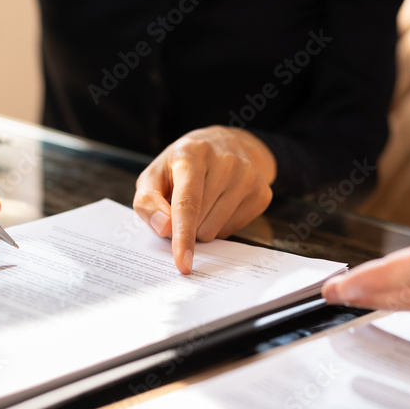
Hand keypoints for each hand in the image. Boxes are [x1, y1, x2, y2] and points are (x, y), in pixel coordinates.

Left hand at [134, 126, 275, 273]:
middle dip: (185, 225)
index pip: (188, 203)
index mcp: (192, 153)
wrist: (225, 145)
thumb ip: (147, 202)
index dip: (183, 236)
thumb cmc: (181, 166)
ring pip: (215, 231)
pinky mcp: (262, 193)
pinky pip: (231, 232)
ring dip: (201, 226)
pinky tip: (220, 204)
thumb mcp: (154, 176)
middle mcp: (225, 162)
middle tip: (184, 202)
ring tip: (204, 201)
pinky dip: (219, 226)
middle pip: (199, 223)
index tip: (183, 263)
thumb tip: (164, 228)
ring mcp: (248, 177)